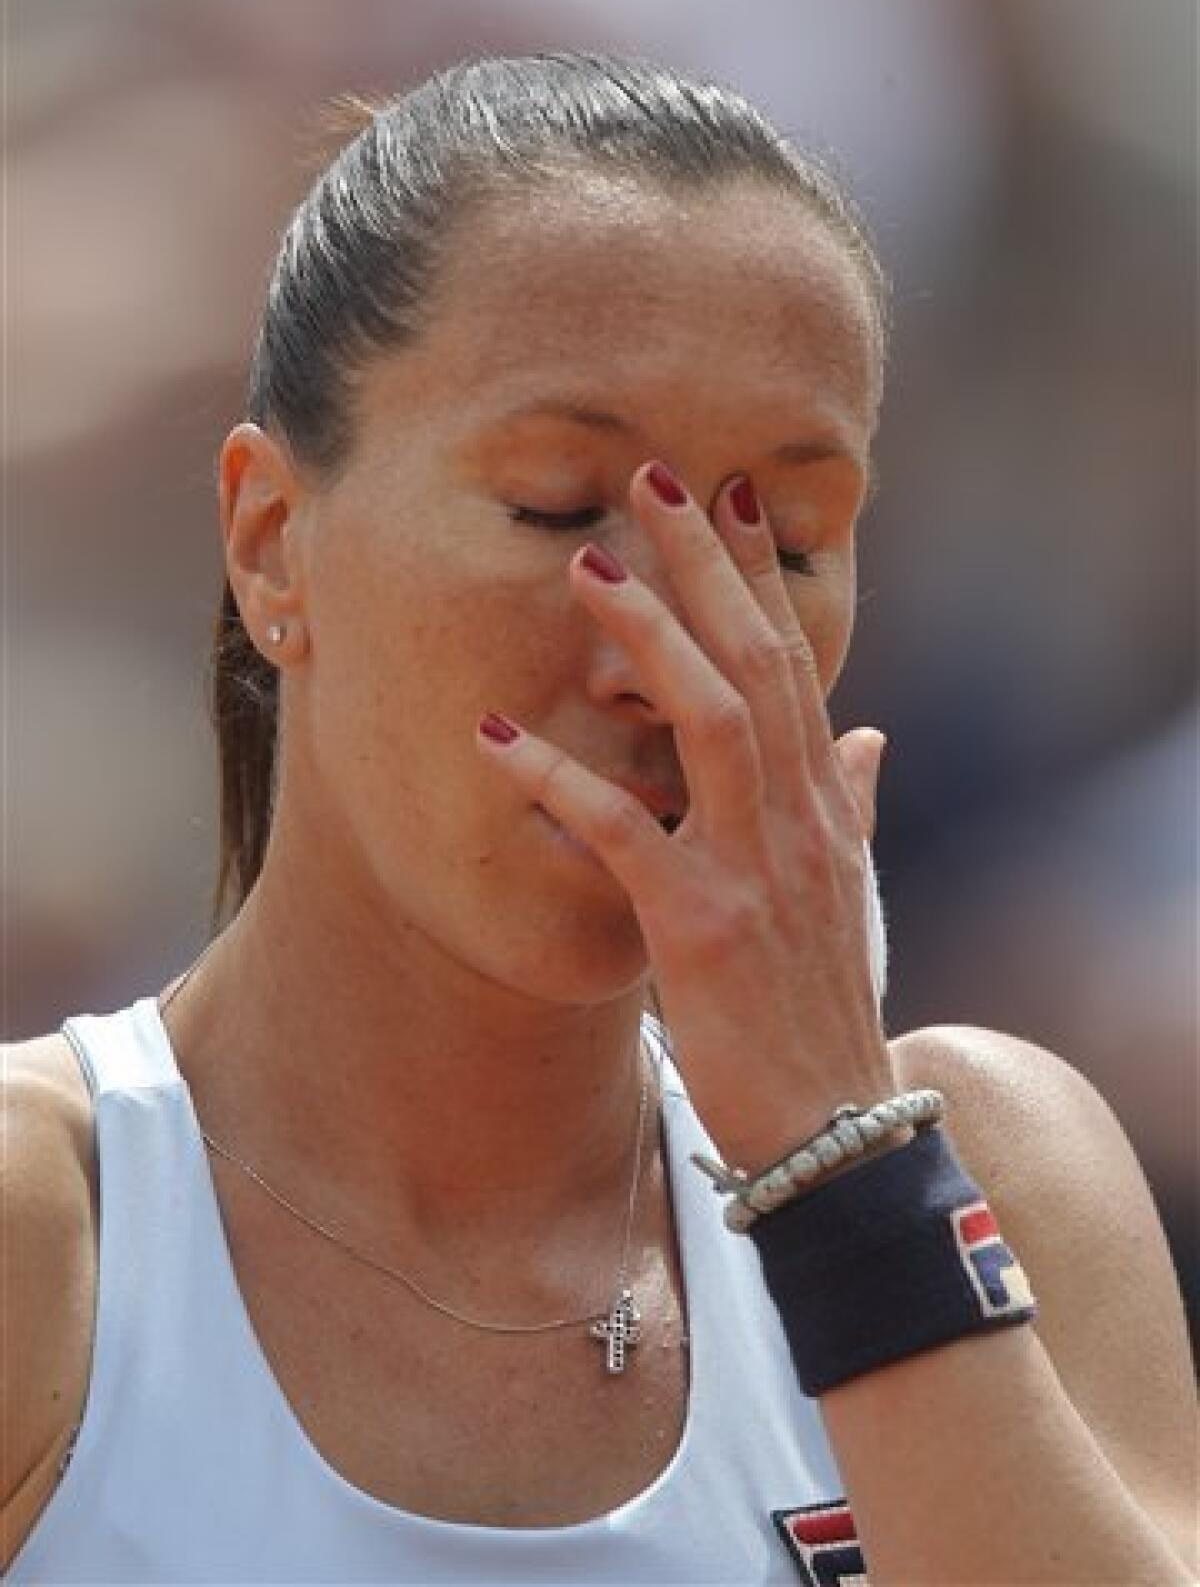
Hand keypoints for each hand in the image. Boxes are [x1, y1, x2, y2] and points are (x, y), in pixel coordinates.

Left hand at [475, 459, 894, 1169]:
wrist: (838, 1128)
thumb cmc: (822, 1006)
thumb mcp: (848, 894)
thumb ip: (853, 807)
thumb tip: (871, 736)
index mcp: (822, 807)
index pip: (794, 665)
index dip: (761, 578)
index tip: (729, 499)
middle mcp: (796, 819)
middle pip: (757, 663)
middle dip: (707, 565)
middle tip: (657, 475)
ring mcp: (754, 868)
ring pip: (710, 721)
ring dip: (652, 638)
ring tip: (591, 565)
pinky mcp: (699, 926)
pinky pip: (624, 835)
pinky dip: (561, 782)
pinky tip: (495, 737)